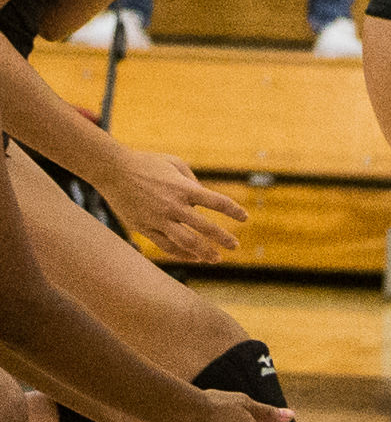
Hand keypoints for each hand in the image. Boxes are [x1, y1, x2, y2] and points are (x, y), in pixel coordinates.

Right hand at [99, 148, 247, 261]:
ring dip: (203, 252)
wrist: (115, 171)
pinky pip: (167, 246)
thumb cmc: (148, 163)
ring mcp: (159, 219)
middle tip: (235, 246)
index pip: (216, 202)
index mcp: (184, 187)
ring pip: (186, 243)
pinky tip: (192, 257)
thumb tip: (203, 197)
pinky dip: (181, 254)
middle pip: (205, 227)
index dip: (233, 211)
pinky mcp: (146, 229)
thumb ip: (192, 180)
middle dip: (223, 238)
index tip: (245, 218)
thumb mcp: (175, 163)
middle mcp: (174, 206)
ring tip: (215, 258)